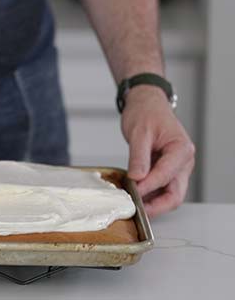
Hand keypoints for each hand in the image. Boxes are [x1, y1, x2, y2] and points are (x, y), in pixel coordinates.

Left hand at [121, 85, 194, 217]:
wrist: (147, 104)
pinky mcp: (168, 170)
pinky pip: (162, 188)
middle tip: (136, 211)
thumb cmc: (146, 113)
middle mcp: (183, 161)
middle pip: (175, 193)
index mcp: (181, 149)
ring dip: (153, 203)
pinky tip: (135, 197)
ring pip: (170, 194)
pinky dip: (150, 195)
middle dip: (156, 205)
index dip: (148, 187)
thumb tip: (137, 178)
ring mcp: (177, 167)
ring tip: (133, 206)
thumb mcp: (139, 133)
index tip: (131, 194)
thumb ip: (139, 157)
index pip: (166, 175)